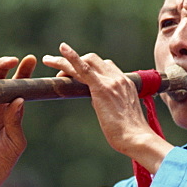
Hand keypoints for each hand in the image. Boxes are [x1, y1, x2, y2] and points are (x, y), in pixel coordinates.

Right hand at [0, 54, 36, 186]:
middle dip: (8, 67)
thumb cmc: (2, 161)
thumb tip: (19, 99)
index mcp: (13, 112)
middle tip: (14, 60)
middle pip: (3, 81)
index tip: (31, 60)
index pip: (20, 88)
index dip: (25, 74)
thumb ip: (16, 121)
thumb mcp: (15, 141)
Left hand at [43, 42, 172, 171]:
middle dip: (75, 61)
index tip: (77, 73)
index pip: (106, 67)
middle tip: (58, 69)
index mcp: (126, 84)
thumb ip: (109, 103)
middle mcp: (119, 79)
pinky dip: (72, 57)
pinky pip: (84, 68)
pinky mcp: (102, 88)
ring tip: (49, 61)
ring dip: (65, 60)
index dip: (90, 68)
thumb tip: (97, 101)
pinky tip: (62, 49)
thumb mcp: (121, 114)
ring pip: (86, 61)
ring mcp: (111, 81)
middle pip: (94, 60)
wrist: (137, 138)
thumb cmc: (129, 133)